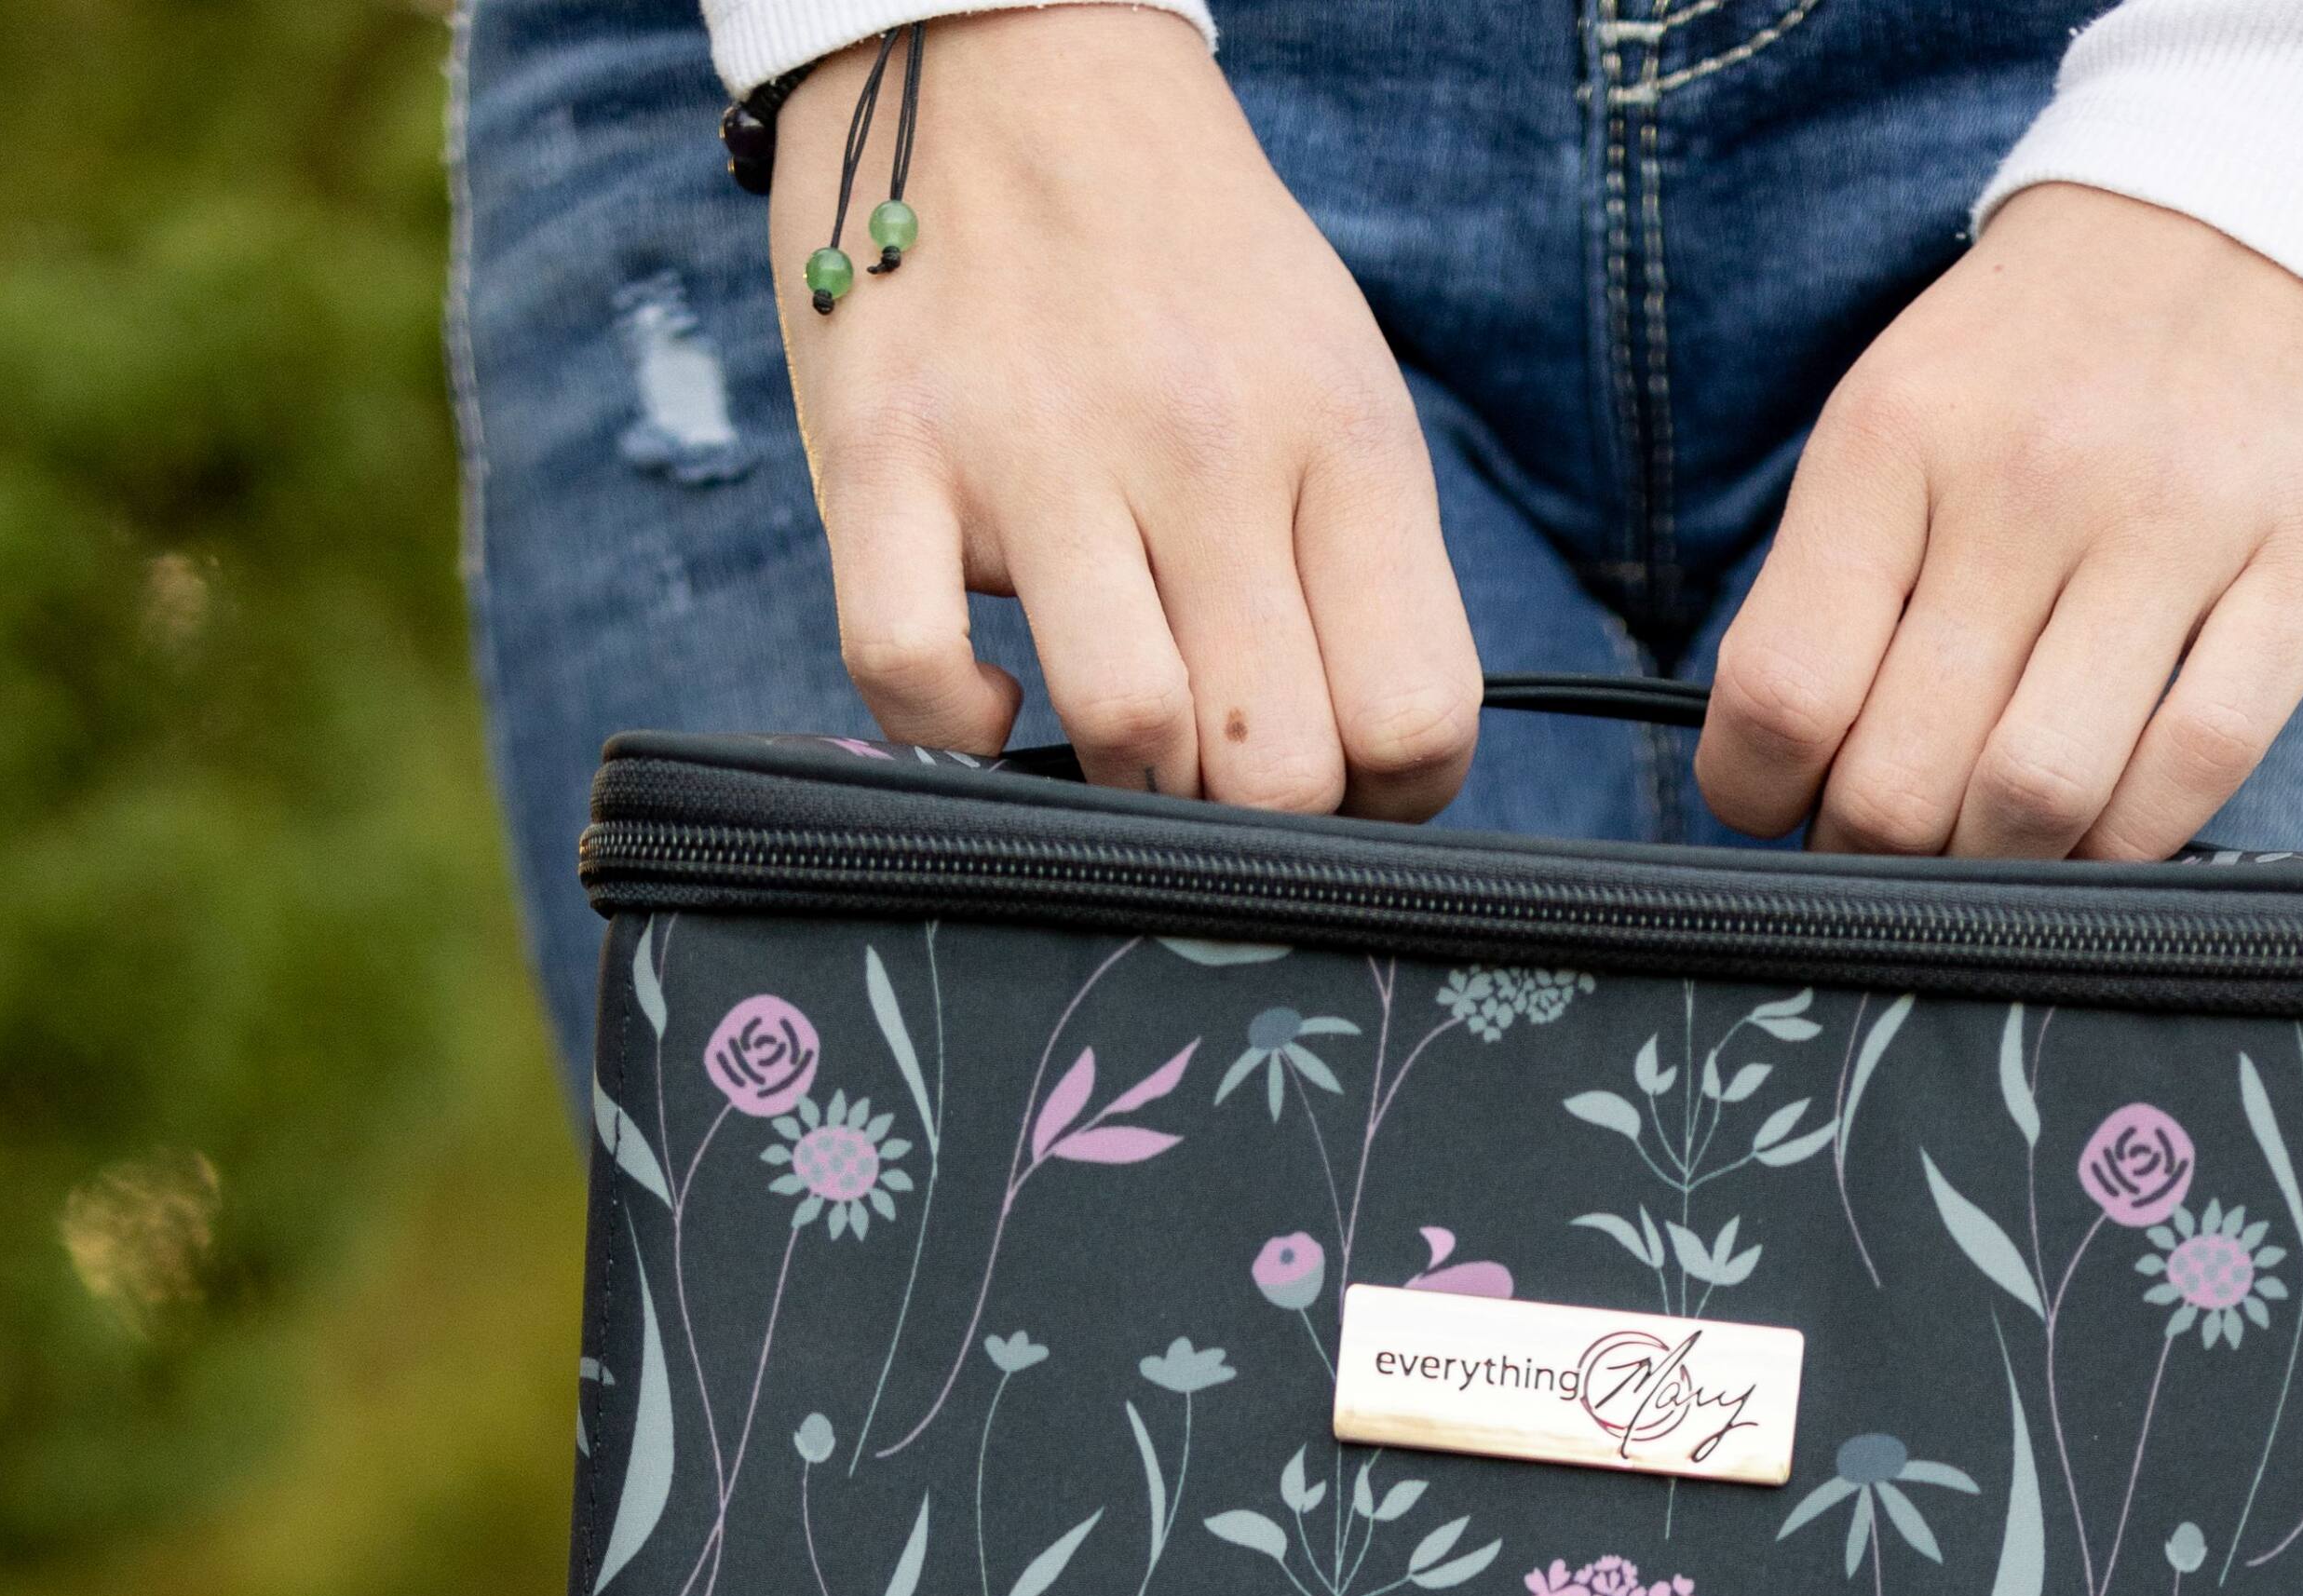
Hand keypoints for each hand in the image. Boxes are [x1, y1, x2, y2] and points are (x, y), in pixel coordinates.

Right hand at [770, 13, 1479, 817]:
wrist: (1010, 49)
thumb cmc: (1182, 261)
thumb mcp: (1327, 374)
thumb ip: (1358, 566)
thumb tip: (1365, 778)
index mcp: (1335, 431)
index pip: (1415, 718)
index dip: (1387, 798)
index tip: (1338, 774)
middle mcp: (1200, 441)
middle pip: (1276, 769)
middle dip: (1252, 813)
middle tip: (1216, 755)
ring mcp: (1035, 449)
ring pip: (1128, 736)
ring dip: (1123, 783)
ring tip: (1116, 724)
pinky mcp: (886, 458)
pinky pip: (914, 680)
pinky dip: (952, 734)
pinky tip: (985, 691)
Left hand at [1697, 188, 2302, 865]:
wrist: (2268, 197)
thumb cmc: (2059, 349)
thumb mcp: (1907, 411)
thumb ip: (1837, 581)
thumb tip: (1785, 777)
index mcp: (1899, 436)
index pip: (1783, 695)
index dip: (1762, 797)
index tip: (1790, 804)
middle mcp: (2030, 477)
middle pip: (1903, 783)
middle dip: (1879, 855)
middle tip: (1899, 843)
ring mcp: (2177, 523)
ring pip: (2039, 800)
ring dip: (2002, 867)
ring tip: (1998, 838)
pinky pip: (2192, 773)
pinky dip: (2130, 840)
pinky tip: (2105, 822)